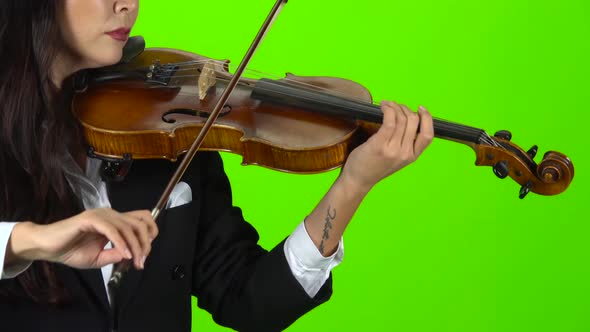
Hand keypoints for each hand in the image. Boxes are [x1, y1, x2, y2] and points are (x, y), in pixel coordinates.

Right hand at [11, 208, 157, 269]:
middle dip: (145, 243)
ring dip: (135, 246)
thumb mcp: (99, 258)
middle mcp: (111, 215)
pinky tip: (124, 255)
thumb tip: (132, 255)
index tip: (145, 254)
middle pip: (140, 223)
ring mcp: (101, 215)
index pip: (142, 220)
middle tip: (142, 261)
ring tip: (135, 261)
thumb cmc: (70, 250)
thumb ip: (116, 255)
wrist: (47, 247)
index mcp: (115, 222)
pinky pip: (113, 230)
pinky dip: (121, 243)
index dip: (150, 234)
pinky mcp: (91, 219)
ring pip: (129, 227)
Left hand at [340, 101, 433, 191]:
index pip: (428, 135)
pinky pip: (389, 121)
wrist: (358, 180)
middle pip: (413, 121)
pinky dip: (388, 109)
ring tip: (386, 104)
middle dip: (405, 108)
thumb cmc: (374, 167)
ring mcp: (393, 150)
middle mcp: (405, 153)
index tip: (420, 109)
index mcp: (412, 157)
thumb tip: (407, 120)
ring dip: (394, 106)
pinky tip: (383, 107)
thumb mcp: (396, 159)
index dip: (427, 118)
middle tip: (394, 105)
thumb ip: (404, 144)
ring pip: (401, 119)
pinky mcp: (379, 145)